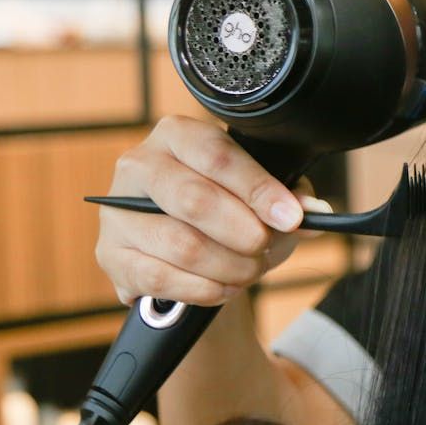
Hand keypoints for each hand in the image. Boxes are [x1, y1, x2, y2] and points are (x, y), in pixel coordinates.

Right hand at [96, 116, 331, 305]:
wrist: (186, 251)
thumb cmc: (228, 211)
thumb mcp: (263, 197)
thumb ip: (290, 199)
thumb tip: (315, 211)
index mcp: (177, 135)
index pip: (217, 155)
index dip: (258, 189)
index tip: (290, 217)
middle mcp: (138, 165)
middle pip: (194, 199)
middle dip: (243, 231)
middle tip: (265, 247)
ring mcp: (117, 211)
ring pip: (181, 244)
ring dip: (228, 265)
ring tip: (249, 270)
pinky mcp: (110, 254)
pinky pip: (162, 278)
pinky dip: (203, 289)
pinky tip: (224, 287)